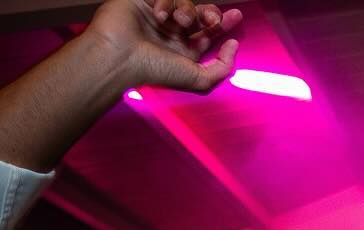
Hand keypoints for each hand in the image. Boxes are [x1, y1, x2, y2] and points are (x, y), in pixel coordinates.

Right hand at [88, 0, 241, 93]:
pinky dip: (166, 4)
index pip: (209, 34)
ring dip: (188, 10)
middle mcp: (172, 34)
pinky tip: (159, 15)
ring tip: (181, 21)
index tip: (235, 16)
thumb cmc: (154, 71)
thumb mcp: (199, 79)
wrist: (119, 57)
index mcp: (184, 51)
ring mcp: (158, 17)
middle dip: (211, 13)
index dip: (224, 24)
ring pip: (184, 3)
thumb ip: (223, 67)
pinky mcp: (142, 2)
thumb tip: (233, 44)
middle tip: (213, 17)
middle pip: (200, 15)